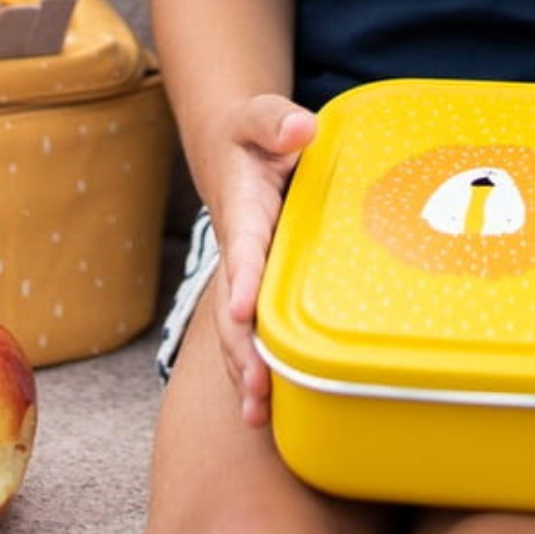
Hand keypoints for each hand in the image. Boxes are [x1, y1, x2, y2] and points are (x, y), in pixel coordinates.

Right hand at [208, 94, 316, 427]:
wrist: (236, 152)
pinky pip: (254, 333)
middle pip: (234, 308)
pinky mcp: (257, 290)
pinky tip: (271, 411)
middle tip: (255, 390)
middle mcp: (240, 252)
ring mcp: (246, 276)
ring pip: (239, 332)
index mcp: (243, 211)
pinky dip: (256, 369)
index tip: (239, 309)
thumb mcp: (260, 116)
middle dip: (241, 350)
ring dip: (245, 372)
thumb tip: (299, 128)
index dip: (242, 278)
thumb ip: (275, 120)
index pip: (243, 248)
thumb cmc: (254, 136)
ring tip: (258, 417)